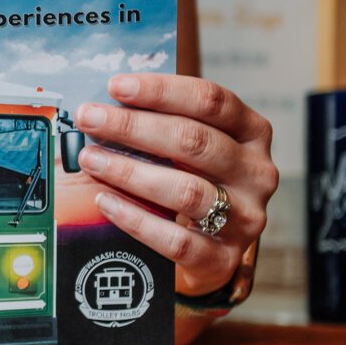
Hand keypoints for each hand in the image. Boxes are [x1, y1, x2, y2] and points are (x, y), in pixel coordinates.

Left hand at [74, 74, 277, 297]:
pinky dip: (135, 219)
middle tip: (90, 118)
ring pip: (186, 190)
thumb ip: (162, 125)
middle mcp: (256, 172)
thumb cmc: (194, 183)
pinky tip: (105, 201)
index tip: (116, 86)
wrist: (212, 253)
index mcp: (252, 133)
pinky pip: (175, 239)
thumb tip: (104, 105)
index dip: (162, 90)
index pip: (211, 101)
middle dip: (133, 127)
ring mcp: (245, 217)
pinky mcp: (224, 258)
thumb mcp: (190, 150)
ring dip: (130, 171)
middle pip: (194, 141)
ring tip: (90, 159)